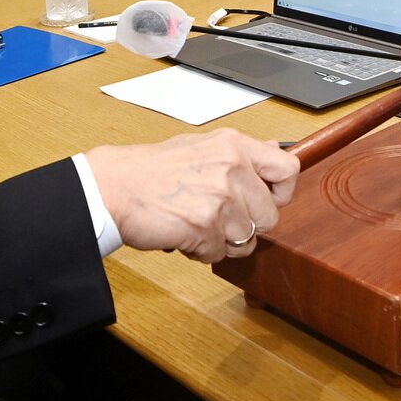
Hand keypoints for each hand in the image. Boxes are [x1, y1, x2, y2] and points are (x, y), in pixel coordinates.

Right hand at [85, 128, 299, 262]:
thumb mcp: (199, 147)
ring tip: (195, 223)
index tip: (265, 200)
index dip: (281, 193)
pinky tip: (183, 233)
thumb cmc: (149, 170)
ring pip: (246, 240)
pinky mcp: (205, 226)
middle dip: (246, 225)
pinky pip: (219, 254)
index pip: (288, 169)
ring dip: (222, 241)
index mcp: (233, 145)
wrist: (112, 187)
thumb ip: (239, 153)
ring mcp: (220, 198)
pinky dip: (201, 251)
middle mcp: (232, 168)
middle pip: (270, 216)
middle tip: (218, 218)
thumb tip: (274, 149)